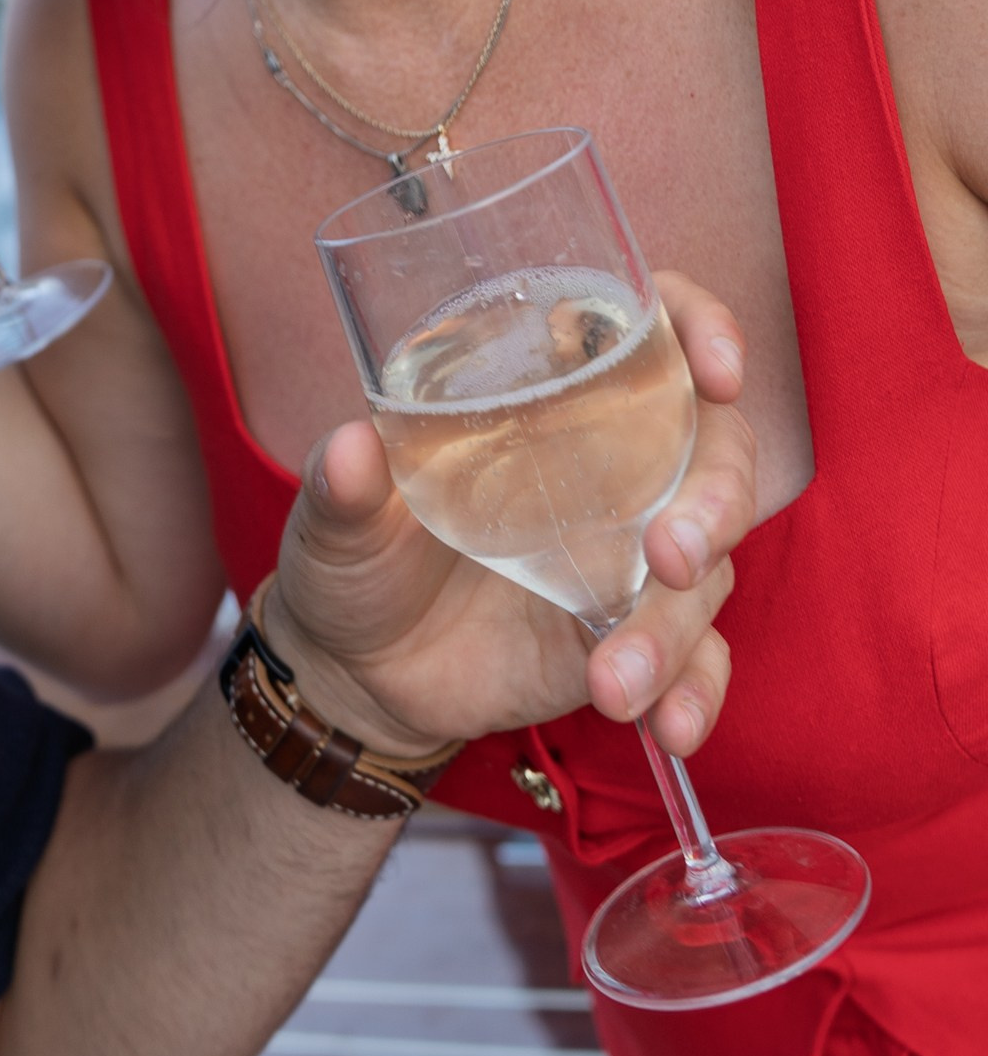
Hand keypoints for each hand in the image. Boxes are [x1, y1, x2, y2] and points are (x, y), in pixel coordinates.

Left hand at [265, 271, 754, 765]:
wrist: (357, 673)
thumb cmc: (354, 560)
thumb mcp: (337, 522)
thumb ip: (344, 488)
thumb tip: (349, 450)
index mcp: (545, 398)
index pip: (647, 330)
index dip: (699, 328)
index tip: (718, 369)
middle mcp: (608, 464)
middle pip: (713, 448)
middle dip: (717, 496)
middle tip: (673, 555)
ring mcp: (628, 552)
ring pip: (711, 566)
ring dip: (678, 625)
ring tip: (614, 682)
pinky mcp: (630, 631)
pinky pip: (699, 657)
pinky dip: (696, 691)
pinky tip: (669, 727)